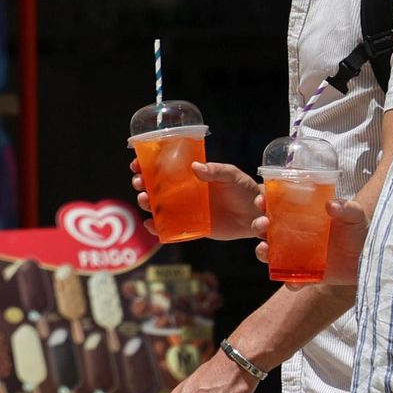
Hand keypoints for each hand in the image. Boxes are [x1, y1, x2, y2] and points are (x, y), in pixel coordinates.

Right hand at [129, 158, 260, 240]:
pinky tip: (150, 225)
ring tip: (145, 200)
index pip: (163, 167)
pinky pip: (170, 228)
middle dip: (142, 183)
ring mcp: (186, 209)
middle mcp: (184, 191)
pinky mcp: (191, 227)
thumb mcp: (231, 175)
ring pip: (158, 206)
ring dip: (146, 203)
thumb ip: (215, 171)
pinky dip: (157, 228)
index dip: (146, 164)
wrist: (255, 214)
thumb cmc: (244, 189)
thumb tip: (195, 167)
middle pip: (155, 186)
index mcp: (190, 175)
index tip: (136, 164)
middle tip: (139, 183)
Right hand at [253, 194, 370, 286]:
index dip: (265, 203)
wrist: (370, 258)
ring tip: (265, 250)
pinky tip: (293, 282)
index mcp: (301, 215)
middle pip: (267, 229)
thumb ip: (346, 208)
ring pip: (271, 254)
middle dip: (258, 226)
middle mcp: (294, 234)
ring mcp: (297, 256)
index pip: (277, 206)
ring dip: (263, 252)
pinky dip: (290, 282)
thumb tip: (330, 205)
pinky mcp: (306, 275)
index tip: (261, 201)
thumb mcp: (356, 216)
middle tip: (263, 224)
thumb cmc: (360, 231)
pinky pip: (292, 280)